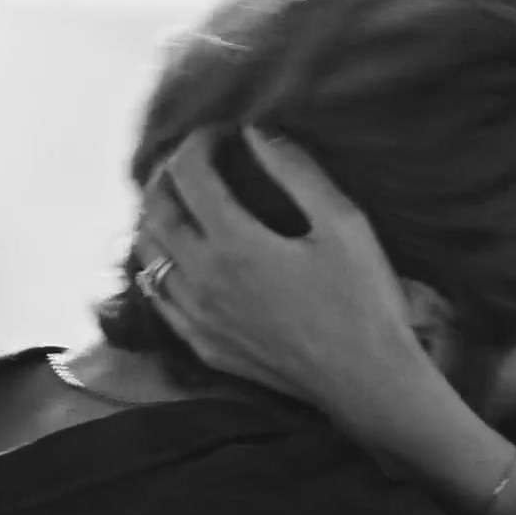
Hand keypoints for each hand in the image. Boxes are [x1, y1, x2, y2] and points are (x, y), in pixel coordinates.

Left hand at [132, 127, 429, 412]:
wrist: (368, 383)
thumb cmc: (364, 301)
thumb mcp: (344, 224)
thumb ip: (297, 171)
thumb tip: (257, 131)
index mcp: (235, 243)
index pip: (190, 173)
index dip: (200, 141)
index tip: (224, 133)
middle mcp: (203, 279)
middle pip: (155, 209)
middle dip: (168, 172)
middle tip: (194, 158)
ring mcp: (198, 318)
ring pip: (147, 254)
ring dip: (156, 216)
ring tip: (183, 199)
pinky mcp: (204, 346)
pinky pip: (159, 298)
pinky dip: (158, 265)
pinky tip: (178, 257)